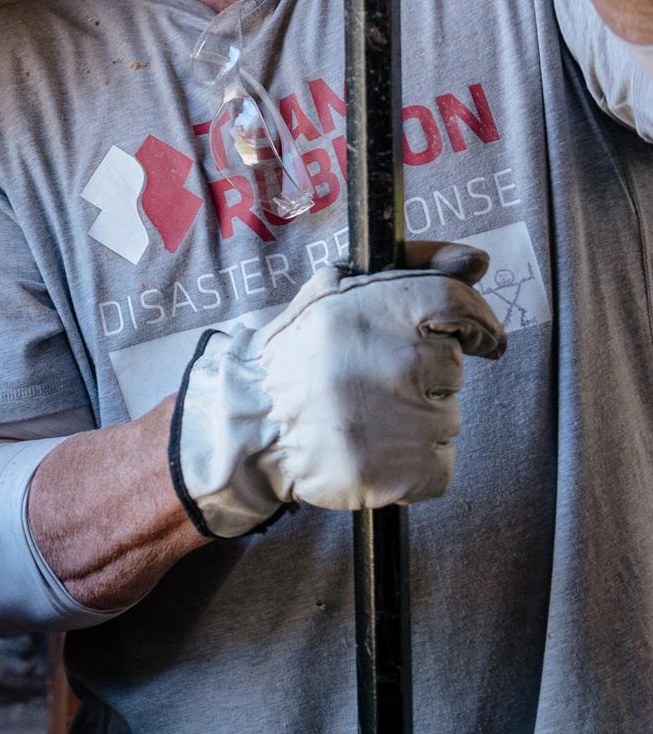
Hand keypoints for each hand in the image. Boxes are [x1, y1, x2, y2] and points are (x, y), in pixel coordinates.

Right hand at [170, 241, 506, 539]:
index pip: (459, 306)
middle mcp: (398, 362)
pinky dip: (416, 462)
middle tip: (377, 381)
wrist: (252, 426)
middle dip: (426, 374)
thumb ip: (414, 269)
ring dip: (418, 419)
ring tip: (366, 416)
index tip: (481, 339)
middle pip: (451, 368)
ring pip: (447, 419)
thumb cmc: (298, 353)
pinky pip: (439, 464)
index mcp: (379, 309)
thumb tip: (479, 261)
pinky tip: (376, 448)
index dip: (478, 323)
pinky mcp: (406, 471)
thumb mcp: (338, 291)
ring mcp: (405, 421)